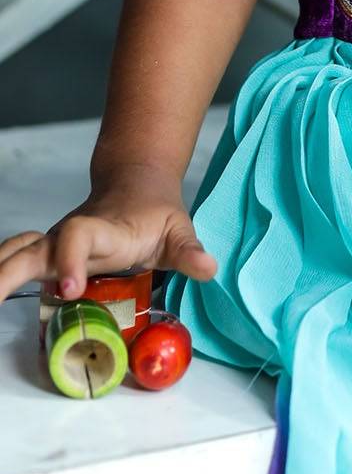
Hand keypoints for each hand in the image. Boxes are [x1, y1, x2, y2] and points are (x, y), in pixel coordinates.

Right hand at [0, 167, 216, 302]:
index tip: (69, 290)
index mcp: (105, 230)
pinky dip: (1, 271)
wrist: (136, 183)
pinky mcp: (49, 254)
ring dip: (0, 273)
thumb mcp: (179, 229)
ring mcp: (56, 244)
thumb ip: (189, 251)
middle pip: (33, 250)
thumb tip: (209, 268)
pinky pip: (16, 259)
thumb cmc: (157, 212)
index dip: (71, 260)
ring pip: (17, 253)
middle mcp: (72, 236)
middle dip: (10, 274)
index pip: (80, 237)